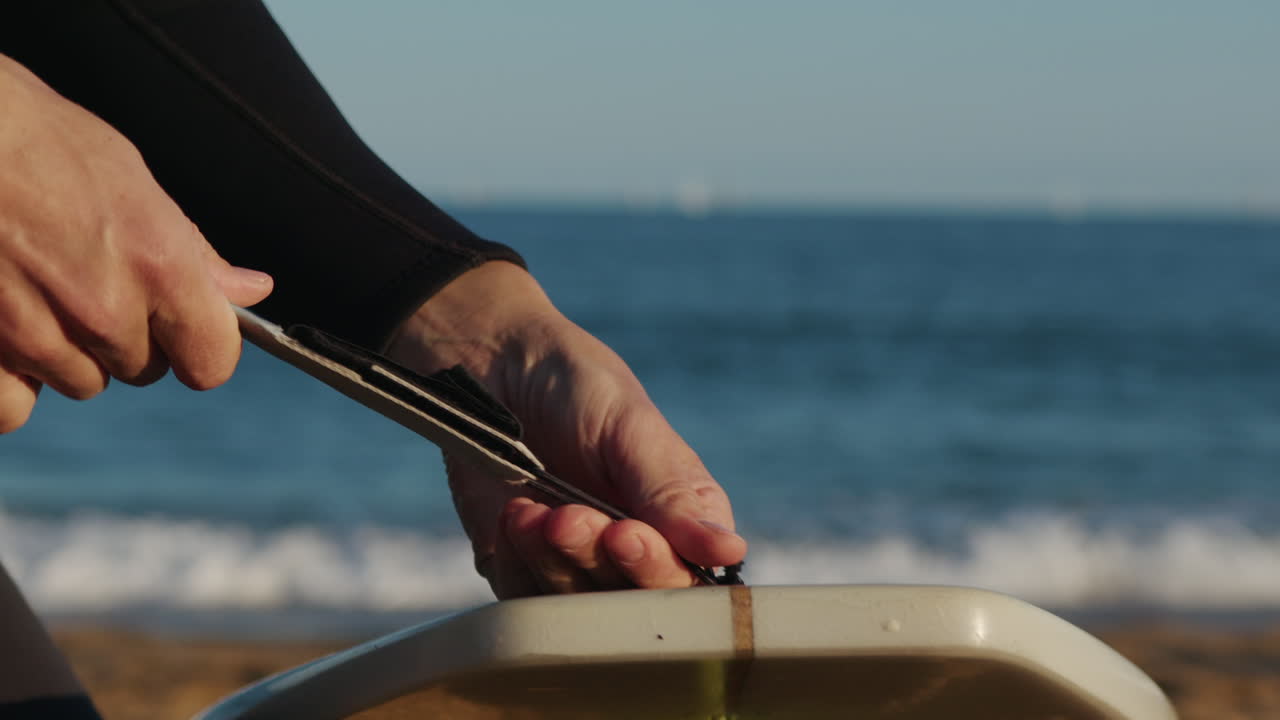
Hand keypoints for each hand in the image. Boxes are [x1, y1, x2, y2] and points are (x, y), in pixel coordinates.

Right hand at [0, 55, 271, 431]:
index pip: (212, 361)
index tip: (185, 331)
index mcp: (159, 267)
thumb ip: (192, 250)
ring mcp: (37, 338)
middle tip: (84, 279)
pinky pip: (15, 408)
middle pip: (142, 369)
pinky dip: (11, 383)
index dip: (201, 347)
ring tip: (34, 289)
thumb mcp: (130, 178)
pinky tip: (3, 334)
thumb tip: (250, 291)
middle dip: (125, 336)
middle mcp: (104, 311)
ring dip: (67, 353)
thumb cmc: (35, 137)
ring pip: (81, 383)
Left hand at [388, 262, 746, 597]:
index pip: (684, 578)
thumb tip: (729, 549)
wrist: (492, 364)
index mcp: (677, 517)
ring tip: (531, 510)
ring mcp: (574, 563)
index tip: (623, 533)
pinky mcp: (520, 569)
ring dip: (552, 560)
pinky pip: (523, 600)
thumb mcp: (631, 426)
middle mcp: (631, 550)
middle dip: (596, 561)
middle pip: (629, 603)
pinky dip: (518, 564)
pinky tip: (513, 515)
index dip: (655, 568)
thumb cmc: (575, 385)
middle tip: (567, 518)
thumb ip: (673, 492)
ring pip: (574, 607)